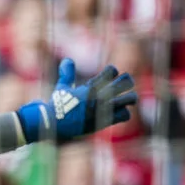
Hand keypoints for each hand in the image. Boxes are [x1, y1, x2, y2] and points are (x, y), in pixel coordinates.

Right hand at [15, 58, 137, 143]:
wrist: (54, 124)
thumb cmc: (57, 106)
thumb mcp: (62, 87)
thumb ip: (67, 73)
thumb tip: (67, 60)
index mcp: (91, 86)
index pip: (112, 71)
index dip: (111, 72)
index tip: (108, 76)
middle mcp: (100, 96)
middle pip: (126, 81)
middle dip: (126, 81)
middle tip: (123, 85)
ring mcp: (104, 109)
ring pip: (130, 98)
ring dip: (129, 98)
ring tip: (126, 99)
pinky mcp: (105, 121)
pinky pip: (125, 115)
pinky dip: (124, 113)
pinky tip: (118, 112)